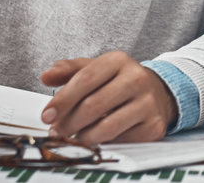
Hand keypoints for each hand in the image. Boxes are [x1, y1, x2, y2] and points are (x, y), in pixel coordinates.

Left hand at [40, 52, 178, 143]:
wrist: (157, 93)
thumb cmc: (119, 81)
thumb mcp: (96, 68)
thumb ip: (69, 70)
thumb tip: (46, 76)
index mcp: (119, 60)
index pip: (85, 79)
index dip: (62, 100)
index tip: (47, 116)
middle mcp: (137, 79)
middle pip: (93, 105)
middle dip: (69, 123)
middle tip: (57, 131)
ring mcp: (147, 103)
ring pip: (106, 128)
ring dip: (83, 137)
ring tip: (74, 137)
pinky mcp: (153, 126)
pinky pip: (120, 141)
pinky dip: (103, 143)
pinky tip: (96, 139)